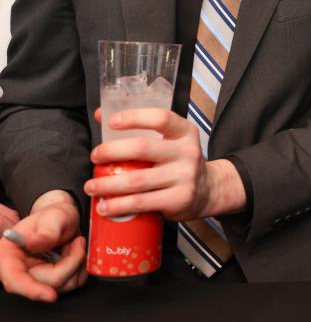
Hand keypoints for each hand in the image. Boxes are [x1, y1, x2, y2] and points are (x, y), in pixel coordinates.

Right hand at [0, 191, 86, 301]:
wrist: (63, 220)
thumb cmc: (54, 217)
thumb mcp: (53, 217)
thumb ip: (46, 231)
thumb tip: (33, 242)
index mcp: (8, 255)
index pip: (14, 278)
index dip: (31, 288)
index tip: (51, 295)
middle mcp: (20, 270)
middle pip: (47, 283)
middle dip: (70, 263)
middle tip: (77, 242)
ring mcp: (36, 278)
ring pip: (63, 286)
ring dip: (77, 264)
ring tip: (73, 245)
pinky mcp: (53, 282)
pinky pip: (73, 284)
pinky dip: (81, 269)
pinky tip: (75, 254)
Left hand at [85, 109, 245, 220]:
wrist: (208, 191)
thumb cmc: (179, 162)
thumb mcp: (170, 141)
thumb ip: (139, 128)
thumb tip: (101, 114)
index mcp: (184, 132)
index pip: (161, 118)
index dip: (134, 117)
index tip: (112, 121)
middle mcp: (187, 152)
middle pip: (142, 148)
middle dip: (111, 152)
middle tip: (95, 157)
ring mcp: (184, 177)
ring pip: (137, 180)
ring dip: (107, 184)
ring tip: (91, 186)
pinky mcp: (178, 199)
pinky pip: (142, 203)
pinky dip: (119, 206)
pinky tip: (105, 206)